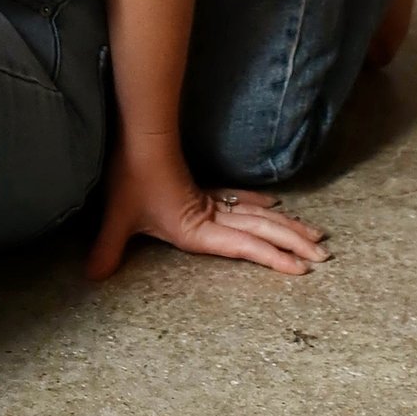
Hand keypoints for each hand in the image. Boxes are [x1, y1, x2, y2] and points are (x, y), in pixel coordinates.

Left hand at [85, 157, 328, 280]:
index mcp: (198, 228)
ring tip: (314, 237)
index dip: (272, 257)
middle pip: (262, 229)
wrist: (139, 139)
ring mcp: (212, 202)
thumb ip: (108, 249)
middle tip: (324, 256)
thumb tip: (92, 276)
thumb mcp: (118, 219)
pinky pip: (242, 201)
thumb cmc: (131, 178)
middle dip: (293, 244)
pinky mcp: (205, 191)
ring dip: (286, 226)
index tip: (300, 268)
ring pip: (259, 215)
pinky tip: (275, 205)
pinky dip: (261, 205)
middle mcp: (211, 217)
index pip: (244, 246)